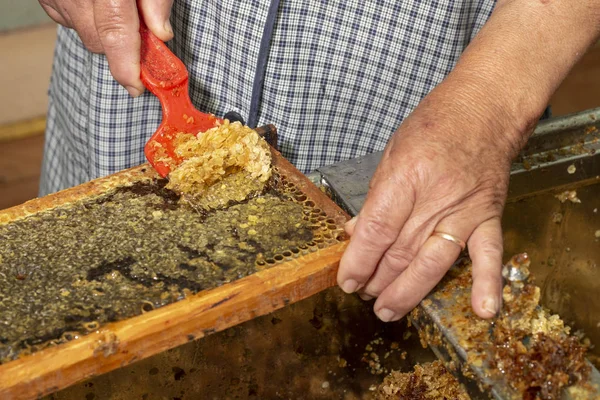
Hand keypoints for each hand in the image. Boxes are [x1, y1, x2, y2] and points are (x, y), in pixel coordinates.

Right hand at [39, 0, 173, 95]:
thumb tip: (161, 33)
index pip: (114, 30)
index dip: (126, 64)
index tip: (136, 86)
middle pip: (98, 40)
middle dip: (122, 45)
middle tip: (143, 33)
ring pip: (83, 33)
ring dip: (104, 31)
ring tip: (118, 5)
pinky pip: (66, 20)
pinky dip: (85, 18)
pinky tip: (96, 2)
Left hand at [337, 82, 524, 321]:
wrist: (485, 108)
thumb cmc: (434, 125)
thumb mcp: (392, 153)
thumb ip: (375, 197)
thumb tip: (355, 233)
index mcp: (407, 175)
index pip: (377, 229)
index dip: (358, 260)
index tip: (346, 280)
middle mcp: (437, 196)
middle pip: (401, 251)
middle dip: (377, 279)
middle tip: (363, 294)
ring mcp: (466, 209)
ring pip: (433, 261)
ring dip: (408, 291)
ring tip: (387, 311)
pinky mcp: (489, 216)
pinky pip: (489, 255)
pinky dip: (487, 284)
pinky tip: (482, 310)